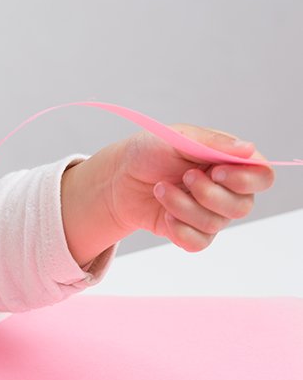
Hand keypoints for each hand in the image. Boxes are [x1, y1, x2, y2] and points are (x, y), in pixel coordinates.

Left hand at [113, 125, 273, 249]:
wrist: (118, 178)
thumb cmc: (148, 152)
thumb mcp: (177, 137)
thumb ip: (213, 143)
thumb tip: (249, 149)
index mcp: (229, 161)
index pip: (262, 176)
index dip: (245, 180)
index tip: (217, 172)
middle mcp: (226, 189)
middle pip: (242, 206)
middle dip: (208, 194)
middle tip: (184, 177)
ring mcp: (210, 212)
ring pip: (216, 224)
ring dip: (183, 207)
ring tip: (160, 189)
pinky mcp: (192, 231)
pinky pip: (199, 242)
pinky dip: (180, 230)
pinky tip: (165, 215)